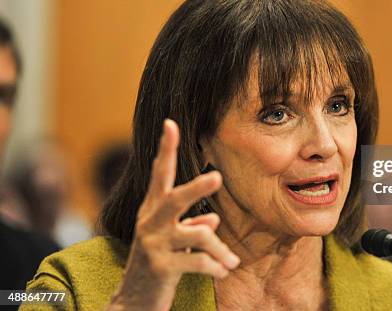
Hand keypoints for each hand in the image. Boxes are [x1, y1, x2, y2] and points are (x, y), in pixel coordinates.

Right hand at [108, 119, 239, 310]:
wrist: (135, 303)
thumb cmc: (160, 265)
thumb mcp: (175, 241)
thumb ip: (191, 225)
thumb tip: (214, 216)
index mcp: (152, 211)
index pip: (160, 175)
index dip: (166, 149)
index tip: (171, 123)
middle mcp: (150, 223)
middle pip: (175, 198)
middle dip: (197, 188)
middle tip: (217, 177)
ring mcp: (153, 245)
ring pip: (200, 234)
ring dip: (221, 250)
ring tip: (230, 262)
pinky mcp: (161, 268)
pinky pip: (200, 262)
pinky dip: (216, 268)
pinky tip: (222, 273)